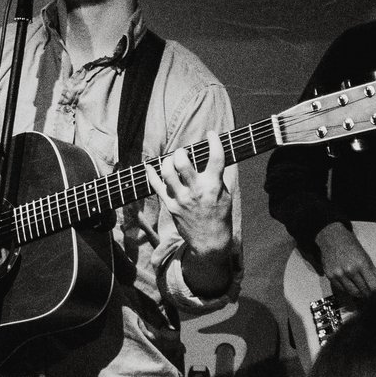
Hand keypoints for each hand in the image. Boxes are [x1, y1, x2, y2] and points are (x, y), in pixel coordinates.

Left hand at [150, 131, 234, 255]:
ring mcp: (181, 199)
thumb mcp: (225, 195)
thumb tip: (209, 157)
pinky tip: (150, 166)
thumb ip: (216, 177)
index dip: (214, 141)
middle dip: (182, 151)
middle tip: (184, 152)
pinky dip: (151, 174)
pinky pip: (157, 186)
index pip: (216, 157)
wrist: (210, 242)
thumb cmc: (220, 216)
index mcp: (213, 186)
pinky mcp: (171, 206)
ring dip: (168, 161)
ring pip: (167, 172)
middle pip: (183, 162)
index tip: (211, 134)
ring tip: (172, 160)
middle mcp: (196, 191)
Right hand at [314, 222, 375, 302]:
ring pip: (354, 293)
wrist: (332, 237)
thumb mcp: (366, 257)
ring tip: (363, 288)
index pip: (374, 286)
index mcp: (361, 264)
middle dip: (371, 292)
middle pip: (364, 292)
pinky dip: (349, 290)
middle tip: (373, 289)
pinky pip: (343, 290)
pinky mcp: (330, 277)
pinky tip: (352, 284)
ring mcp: (339, 275)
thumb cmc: (349, 244)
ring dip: (360, 293)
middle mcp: (349, 270)